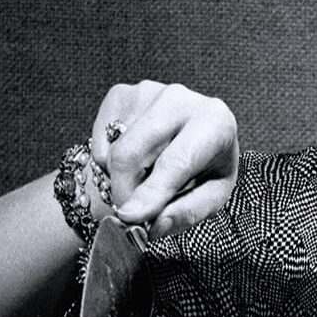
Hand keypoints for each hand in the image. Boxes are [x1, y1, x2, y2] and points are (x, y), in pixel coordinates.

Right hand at [91, 80, 238, 237]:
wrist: (194, 139)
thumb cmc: (207, 169)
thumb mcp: (211, 196)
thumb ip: (186, 212)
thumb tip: (155, 225)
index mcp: (216, 122)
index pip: (176, 162)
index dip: (151, 193)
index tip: (131, 216)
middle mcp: (181, 99)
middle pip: (131, 154)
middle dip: (124, 191)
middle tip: (131, 215)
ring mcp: (148, 91)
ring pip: (113, 150)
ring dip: (118, 179)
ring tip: (145, 181)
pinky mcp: (122, 94)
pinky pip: (100, 139)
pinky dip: (110, 160)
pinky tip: (136, 159)